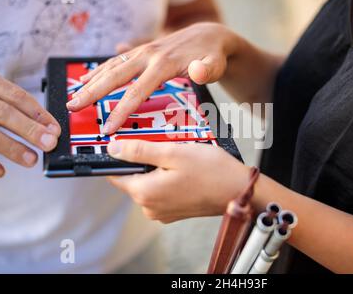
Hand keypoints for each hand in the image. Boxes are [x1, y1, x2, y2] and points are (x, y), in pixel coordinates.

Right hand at [0, 73, 60, 177]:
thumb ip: (5, 101)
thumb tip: (40, 124)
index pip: (16, 95)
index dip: (39, 113)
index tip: (56, 128)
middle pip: (3, 112)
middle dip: (29, 129)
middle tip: (49, 143)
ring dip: (10, 147)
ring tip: (31, 159)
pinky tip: (0, 172)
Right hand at [67, 22, 236, 133]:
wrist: (208, 35)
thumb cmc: (212, 55)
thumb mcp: (215, 64)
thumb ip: (208, 70)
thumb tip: (198, 71)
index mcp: (163, 63)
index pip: (137, 91)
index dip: (121, 111)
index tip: (108, 127)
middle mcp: (148, 55)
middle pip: (115, 76)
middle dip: (92, 93)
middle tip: (72, 107)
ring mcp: (143, 51)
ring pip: (111, 66)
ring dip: (91, 81)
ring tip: (73, 95)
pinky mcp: (141, 51)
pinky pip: (116, 61)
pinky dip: (100, 70)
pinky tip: (87, 78)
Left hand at [107, 140, 249, 222]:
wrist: (239, 191)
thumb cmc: (212, 171)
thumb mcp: (174, 152)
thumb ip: (140, 151)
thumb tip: (113, 148)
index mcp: (145, 193)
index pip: (115, 173)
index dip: (119, 155)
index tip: (131, 141)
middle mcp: (149, 207)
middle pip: (134, 176)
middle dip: (145, 158)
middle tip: (166, 144)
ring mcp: (162, 211)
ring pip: (149, 182)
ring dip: (158, 167)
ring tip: (179, 155)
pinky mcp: (173, 211)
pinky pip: (162, 190)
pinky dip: (168, 177)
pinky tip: (184, 168)